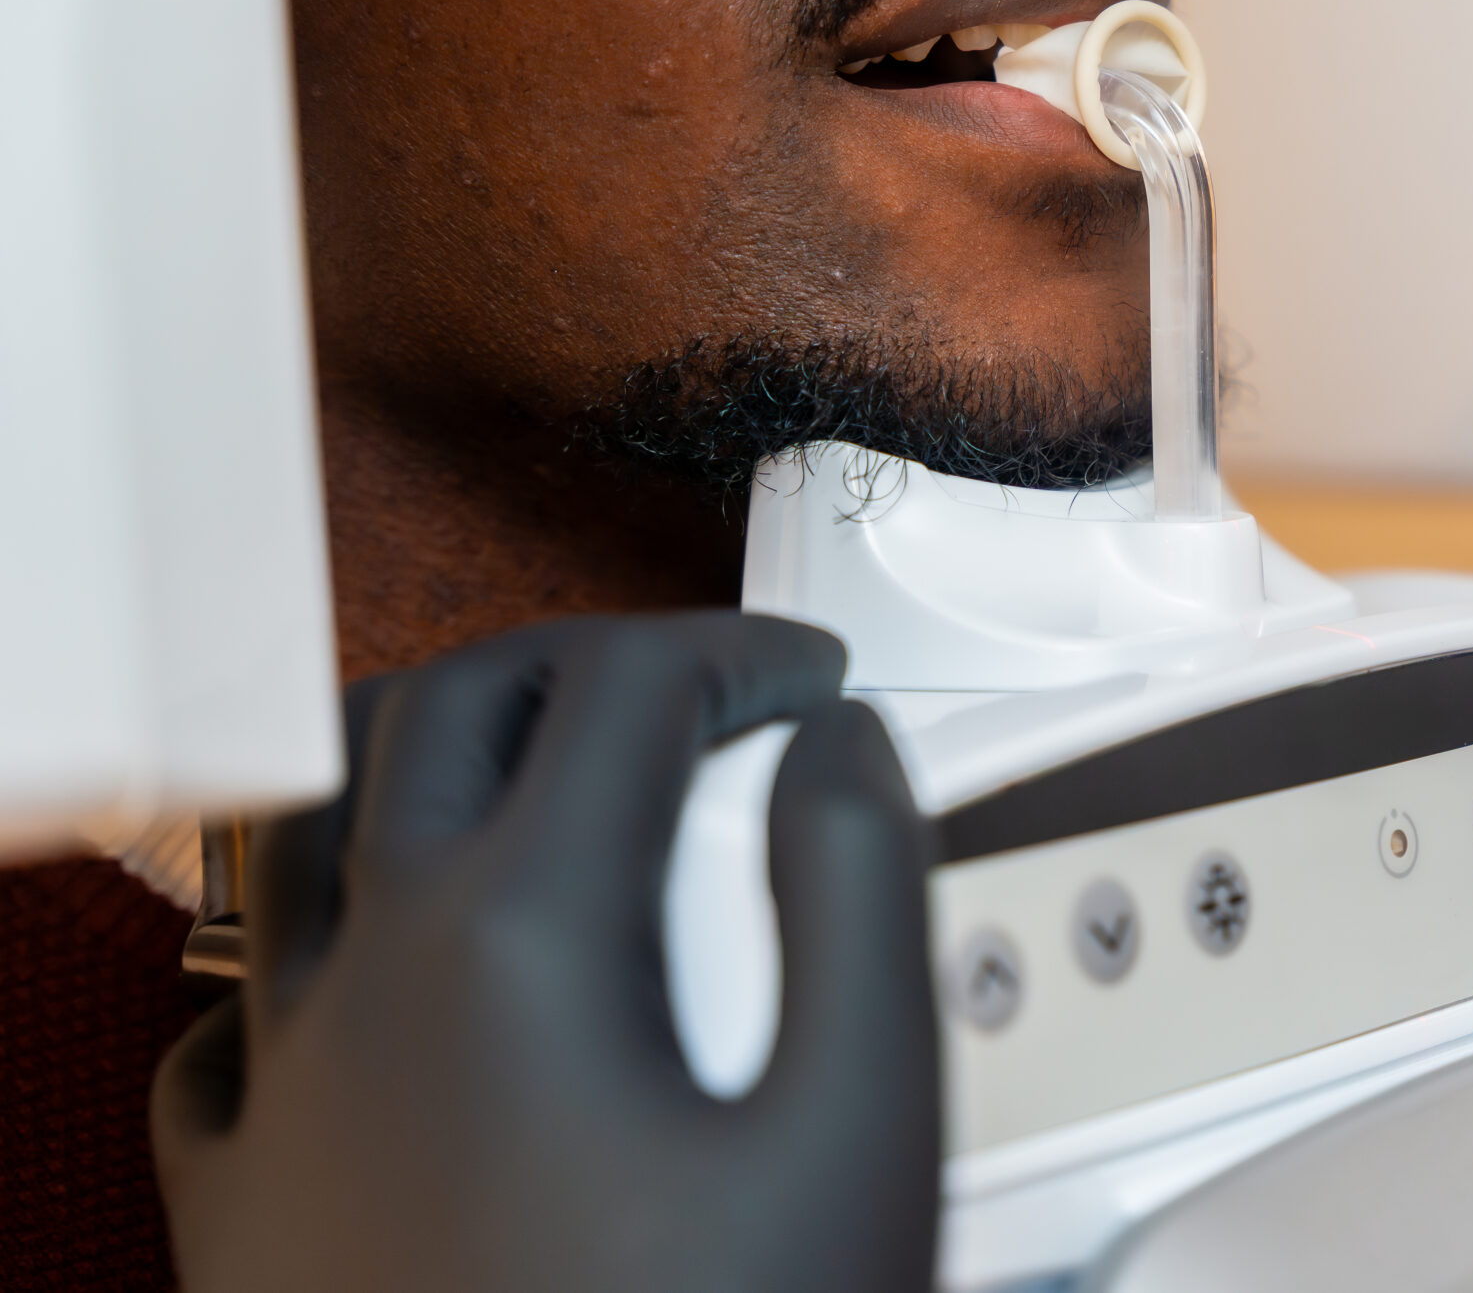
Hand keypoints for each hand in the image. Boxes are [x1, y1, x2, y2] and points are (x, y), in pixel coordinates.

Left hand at [152, 613, 936, 1292]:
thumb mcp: (860, 1124)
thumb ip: (860, 897)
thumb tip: (839, 758)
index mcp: (527, 936)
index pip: (633, 696)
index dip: (743, 656)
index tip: (811, 683)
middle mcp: (377, 980)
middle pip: (454, 706)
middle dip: (587, 658)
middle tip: (691, 687)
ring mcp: (288, 1084)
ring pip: (304, 817)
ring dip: (419, 745)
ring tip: (518, 757)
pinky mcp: (243, 1202)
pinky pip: (227, 1009)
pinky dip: (305, 938)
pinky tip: (372, 979)